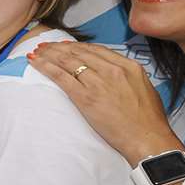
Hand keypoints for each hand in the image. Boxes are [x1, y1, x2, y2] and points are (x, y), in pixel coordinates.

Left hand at [29, 41, 179, 163]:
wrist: (147, 138)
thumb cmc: (149, 120)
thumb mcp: (144, 88)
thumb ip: (128, 77)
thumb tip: (117, 75)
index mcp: (128, 66)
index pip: (97, 50)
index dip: (78, 46)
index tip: (66, 45)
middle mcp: (112, 70)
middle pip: (80, 52)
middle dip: (60, 47)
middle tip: (46, 45)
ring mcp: (98, 82)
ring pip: (67, 61)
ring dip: (49, 54)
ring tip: (37, 51)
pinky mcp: (85, 97)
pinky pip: (61, 77)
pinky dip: (45, 67)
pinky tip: (36, 62)